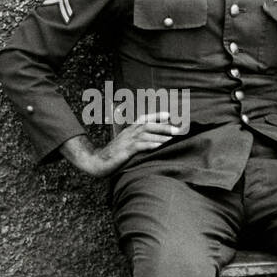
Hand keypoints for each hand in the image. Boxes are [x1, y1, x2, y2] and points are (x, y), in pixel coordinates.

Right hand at [61, 112, 181, 177]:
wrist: (98, 162)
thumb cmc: (114, 155)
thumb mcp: (125, 144)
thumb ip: (137, 140)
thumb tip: (153, 140)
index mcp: (129, 130)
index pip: (144, 119)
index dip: (156, 116)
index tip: (169, 115)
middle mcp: (128, 133)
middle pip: (148, 125)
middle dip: (164, 126)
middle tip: (178, 130)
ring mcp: (126, 141)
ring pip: (145, 134)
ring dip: (160, 136)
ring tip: (173, 138)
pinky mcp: (125, 151)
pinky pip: (139, 146)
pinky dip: (150, 145)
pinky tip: (159, 146)